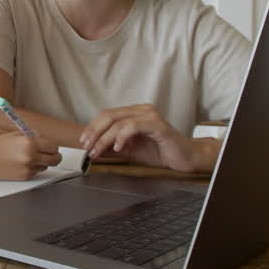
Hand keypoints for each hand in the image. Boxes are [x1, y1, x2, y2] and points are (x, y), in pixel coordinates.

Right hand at [0, 132, 61, 179]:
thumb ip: (34, 137)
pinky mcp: (25, 176)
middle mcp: (31, 155)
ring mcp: (29, 167)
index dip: (53, 147)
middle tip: (50, 155)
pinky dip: (32, 168)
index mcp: (30, 142)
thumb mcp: (17, 134)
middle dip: (54, 156)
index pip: (54, 146)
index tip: (50, 147)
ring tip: (28, 158)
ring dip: (42, 163)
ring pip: (46, 166)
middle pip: (56, 159)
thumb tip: (48, 141)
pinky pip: (36, 172)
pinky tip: (20, 164)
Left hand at [79, 104, 206, 172]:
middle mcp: (141, 110)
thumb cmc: (160, 152)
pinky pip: (134, 126)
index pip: (107, 115)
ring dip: (105, 138)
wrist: (185, 158)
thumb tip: (93, 149)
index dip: (92, 127)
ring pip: (119, 122)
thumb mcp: (130, 151)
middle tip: (87, 147)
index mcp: (134, 113)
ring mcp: (150, 116)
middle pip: (109, 116)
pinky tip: (119, 148)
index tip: (83, 142)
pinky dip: (123, 136)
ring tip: (98, 152)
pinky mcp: (158, 125)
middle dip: (94, 132)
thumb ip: (113, 148)